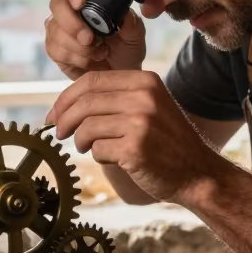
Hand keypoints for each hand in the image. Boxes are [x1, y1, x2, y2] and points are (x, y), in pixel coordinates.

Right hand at [45, 0, 146, 80]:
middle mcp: (71, 7)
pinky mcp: (54, 47)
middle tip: (89, 39)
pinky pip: (54, 48)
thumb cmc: (126, 49)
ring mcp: (59, 26)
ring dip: (79, 46)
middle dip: (72, 23)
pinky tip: (89, 59)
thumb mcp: (135, 34)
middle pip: (57, 3)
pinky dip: (75, 57)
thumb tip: (123, 13)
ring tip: (100, 52)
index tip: (80, 2)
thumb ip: (130, 22)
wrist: (119, 75)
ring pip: (55, 29)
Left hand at [46, 70, 227, 203]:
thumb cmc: (166, 141)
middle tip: (59, 132)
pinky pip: (97, 149)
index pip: (91, 80)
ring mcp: (140, 122)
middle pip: (85, 103)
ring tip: (88, 147)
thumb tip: (66, 103)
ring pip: (87, 127)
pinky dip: (97, 155)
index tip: (54, 113)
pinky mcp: (135, 148)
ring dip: (80, 141)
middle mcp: (143, 97)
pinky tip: (112, 158)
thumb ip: (115, 98)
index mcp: (144, 81)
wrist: (197, 172)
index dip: (66, 97)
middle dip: (64, 119)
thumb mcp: (148, 105)